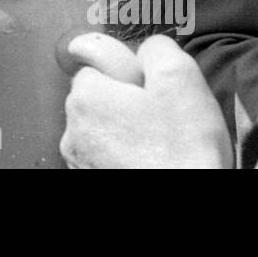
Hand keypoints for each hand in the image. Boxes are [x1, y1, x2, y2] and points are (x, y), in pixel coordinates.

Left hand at [60, 33, 231, 168]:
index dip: (130, 68)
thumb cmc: (182, 149)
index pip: (97, 59)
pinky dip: (126, 155)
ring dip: (127, 129)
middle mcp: (71, 128)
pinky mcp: (90, 178)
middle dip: (128, 98)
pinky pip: (106, 155)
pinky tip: (152, 161)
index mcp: (85, 95)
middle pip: (100, 94)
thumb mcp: (180, 78)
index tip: (152, 87)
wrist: (186, 209)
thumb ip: (157, 48)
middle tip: (163, 116)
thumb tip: (147, 47)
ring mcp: (78, 160)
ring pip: (104, 127)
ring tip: (161, 144)